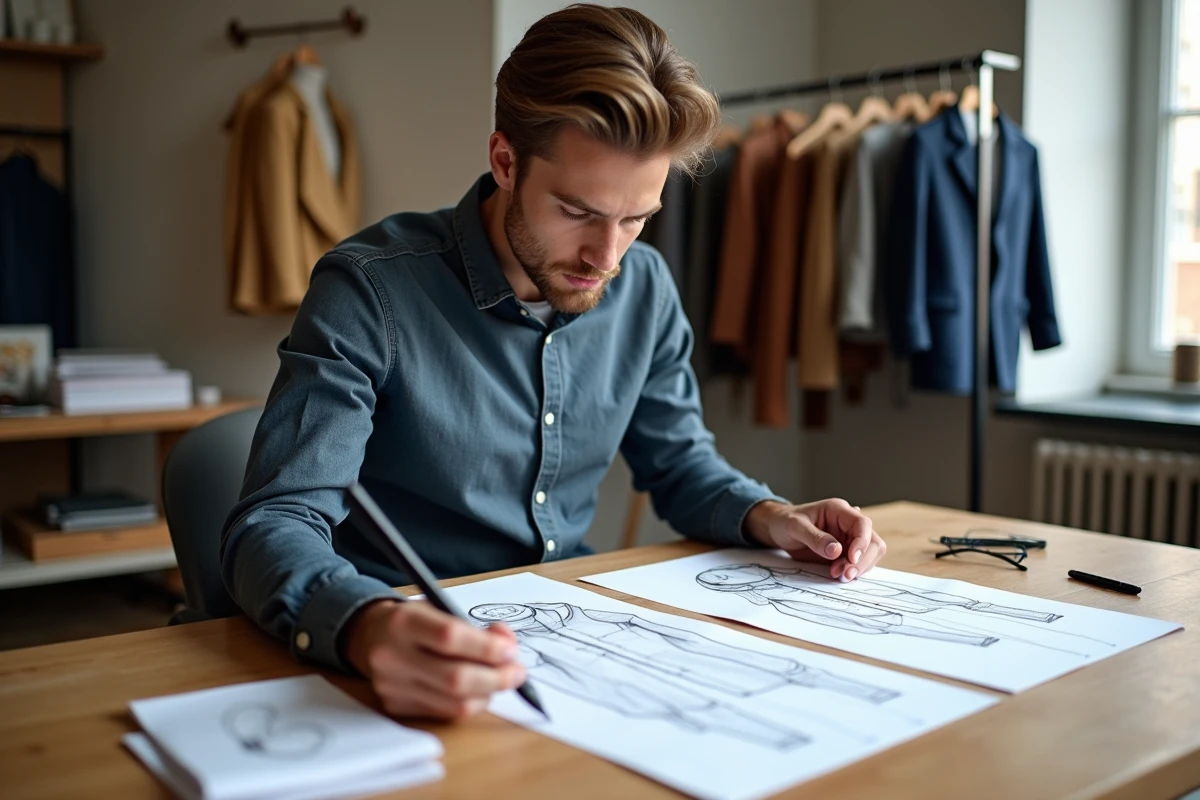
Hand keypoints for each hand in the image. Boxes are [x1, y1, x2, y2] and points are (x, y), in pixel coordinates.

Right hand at [343, 598, 526, 719]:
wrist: (369, 635)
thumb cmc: (414, 620)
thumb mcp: (440, 608)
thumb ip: (474, 627)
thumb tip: (507, 648)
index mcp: (404, 622)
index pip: (450, 637)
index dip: (487, 647)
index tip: (510, 650)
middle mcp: (393, 655)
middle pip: (455, 678)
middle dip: (496, 678)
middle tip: (517, 673)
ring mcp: (392, 685)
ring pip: (454, 704)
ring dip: (488, 694)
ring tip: (499, 680)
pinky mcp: (396, 706)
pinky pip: (444, 713)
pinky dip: (469, 703)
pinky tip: (476, 690)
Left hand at [743, 499, 886, 580]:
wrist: (777, 528)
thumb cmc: (785, 521)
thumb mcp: (795, 526)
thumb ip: (815, 538)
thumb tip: (836, 551)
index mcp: (838, 510)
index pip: (862, 524)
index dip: (862, 542)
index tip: (851, 559)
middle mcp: (847, 524)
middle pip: (872, 542)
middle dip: (862, 560)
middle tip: (845, 574)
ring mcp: (848, 539)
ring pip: (869, 554)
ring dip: (858, 568)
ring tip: (838, 575)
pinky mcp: (844, 552)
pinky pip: (858, 563)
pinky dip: (852, 571)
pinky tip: (838, 574)